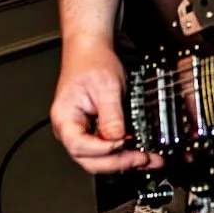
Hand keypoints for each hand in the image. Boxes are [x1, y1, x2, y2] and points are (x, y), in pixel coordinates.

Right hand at [50, 39, 161, 174]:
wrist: (91, 50)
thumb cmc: (91, 62)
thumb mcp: (105, 86)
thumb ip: (111, 115)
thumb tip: (117, 138)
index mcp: (65, 118)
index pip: (79, 146)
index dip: (102, 149)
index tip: (122, 142)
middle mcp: (70, 130)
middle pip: (90, 160)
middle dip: (117, 162)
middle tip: (141, 158)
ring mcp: (82, 132)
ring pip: (100, 159)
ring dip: (124, 161)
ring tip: (148, 159)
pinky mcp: (95, 132)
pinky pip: (108, 149)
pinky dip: (125, 153)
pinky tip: (142, 153)